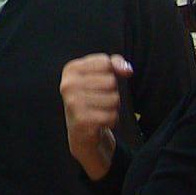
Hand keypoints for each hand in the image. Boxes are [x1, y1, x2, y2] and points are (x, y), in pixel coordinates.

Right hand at [61, 54, 132, 179]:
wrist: (80, 131)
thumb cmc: (92, 99)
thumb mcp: (100, 75)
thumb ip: (115, 63)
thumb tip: (127, 69)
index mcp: (71, 69)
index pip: (105, 63)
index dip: (111, 73)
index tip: (101, 83)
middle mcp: (68, 85)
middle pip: (111, 81)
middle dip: (112, 92)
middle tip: (99, 100)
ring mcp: (73, 103)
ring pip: (114, 99)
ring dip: (112, 108)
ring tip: (99, 111)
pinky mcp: (81, 121)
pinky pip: (111, 116)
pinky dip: (111, 120)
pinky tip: (99, 122)